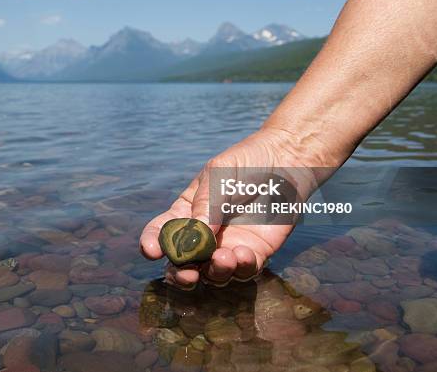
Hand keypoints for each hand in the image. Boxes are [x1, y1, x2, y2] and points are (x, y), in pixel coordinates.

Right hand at [139, 127, 330, 286]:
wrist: (285, 161)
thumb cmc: (247, 162)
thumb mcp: (219, 174)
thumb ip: (207, 203)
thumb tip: (196, 235)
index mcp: (187, 212)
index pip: (161, 231)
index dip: (152, 242)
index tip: (151, 250)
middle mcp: (204, 235)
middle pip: (183, 264)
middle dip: (180, 274)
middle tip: (187, 273)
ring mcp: (228, 246)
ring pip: (213, 274)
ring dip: (213, 272)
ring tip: (223, 258)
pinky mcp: (255, 252)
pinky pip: (244, 271)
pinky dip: (240, 268)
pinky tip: (242, 254)